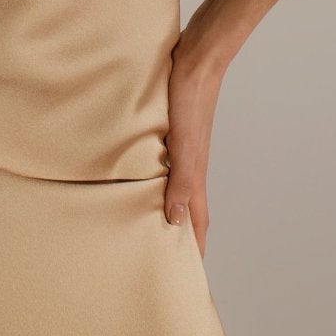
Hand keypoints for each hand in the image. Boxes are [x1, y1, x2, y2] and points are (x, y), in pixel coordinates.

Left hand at [163, 37, 225, 258]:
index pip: (197, 222)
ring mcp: (181, 148)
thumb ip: (180, 181)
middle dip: (178, 236)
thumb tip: (173, 220)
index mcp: (195, 174)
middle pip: (186, 209)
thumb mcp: (183, 144)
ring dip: (164, 208)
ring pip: (173, 187)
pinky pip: (163, 165)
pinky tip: (138, 177)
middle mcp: (190, 165)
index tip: (186, 277)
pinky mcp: (171, 132)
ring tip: (145, 227)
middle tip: (160, 259)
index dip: (193, 249)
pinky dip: (153, 180)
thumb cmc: (191, 99)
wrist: (197, 58)